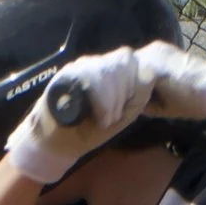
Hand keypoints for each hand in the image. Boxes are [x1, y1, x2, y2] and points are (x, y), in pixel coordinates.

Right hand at [4, 46, 151, 182]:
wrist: (55, 143)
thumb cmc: (87, 129)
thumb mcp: (120, 116)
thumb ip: (136, 98)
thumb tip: (150, 76)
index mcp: (106, 70)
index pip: (128, 60)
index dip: (134, 82)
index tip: (124, 109)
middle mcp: (92, 63)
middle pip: (122, 60)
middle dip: (125, 92)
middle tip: (114, 117)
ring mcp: (77, 67)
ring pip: (108, 69)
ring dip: (113, 100)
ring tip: (106, 120)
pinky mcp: (65, 76)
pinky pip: (91, 78)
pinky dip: (102, 103)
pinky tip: (99, 119)